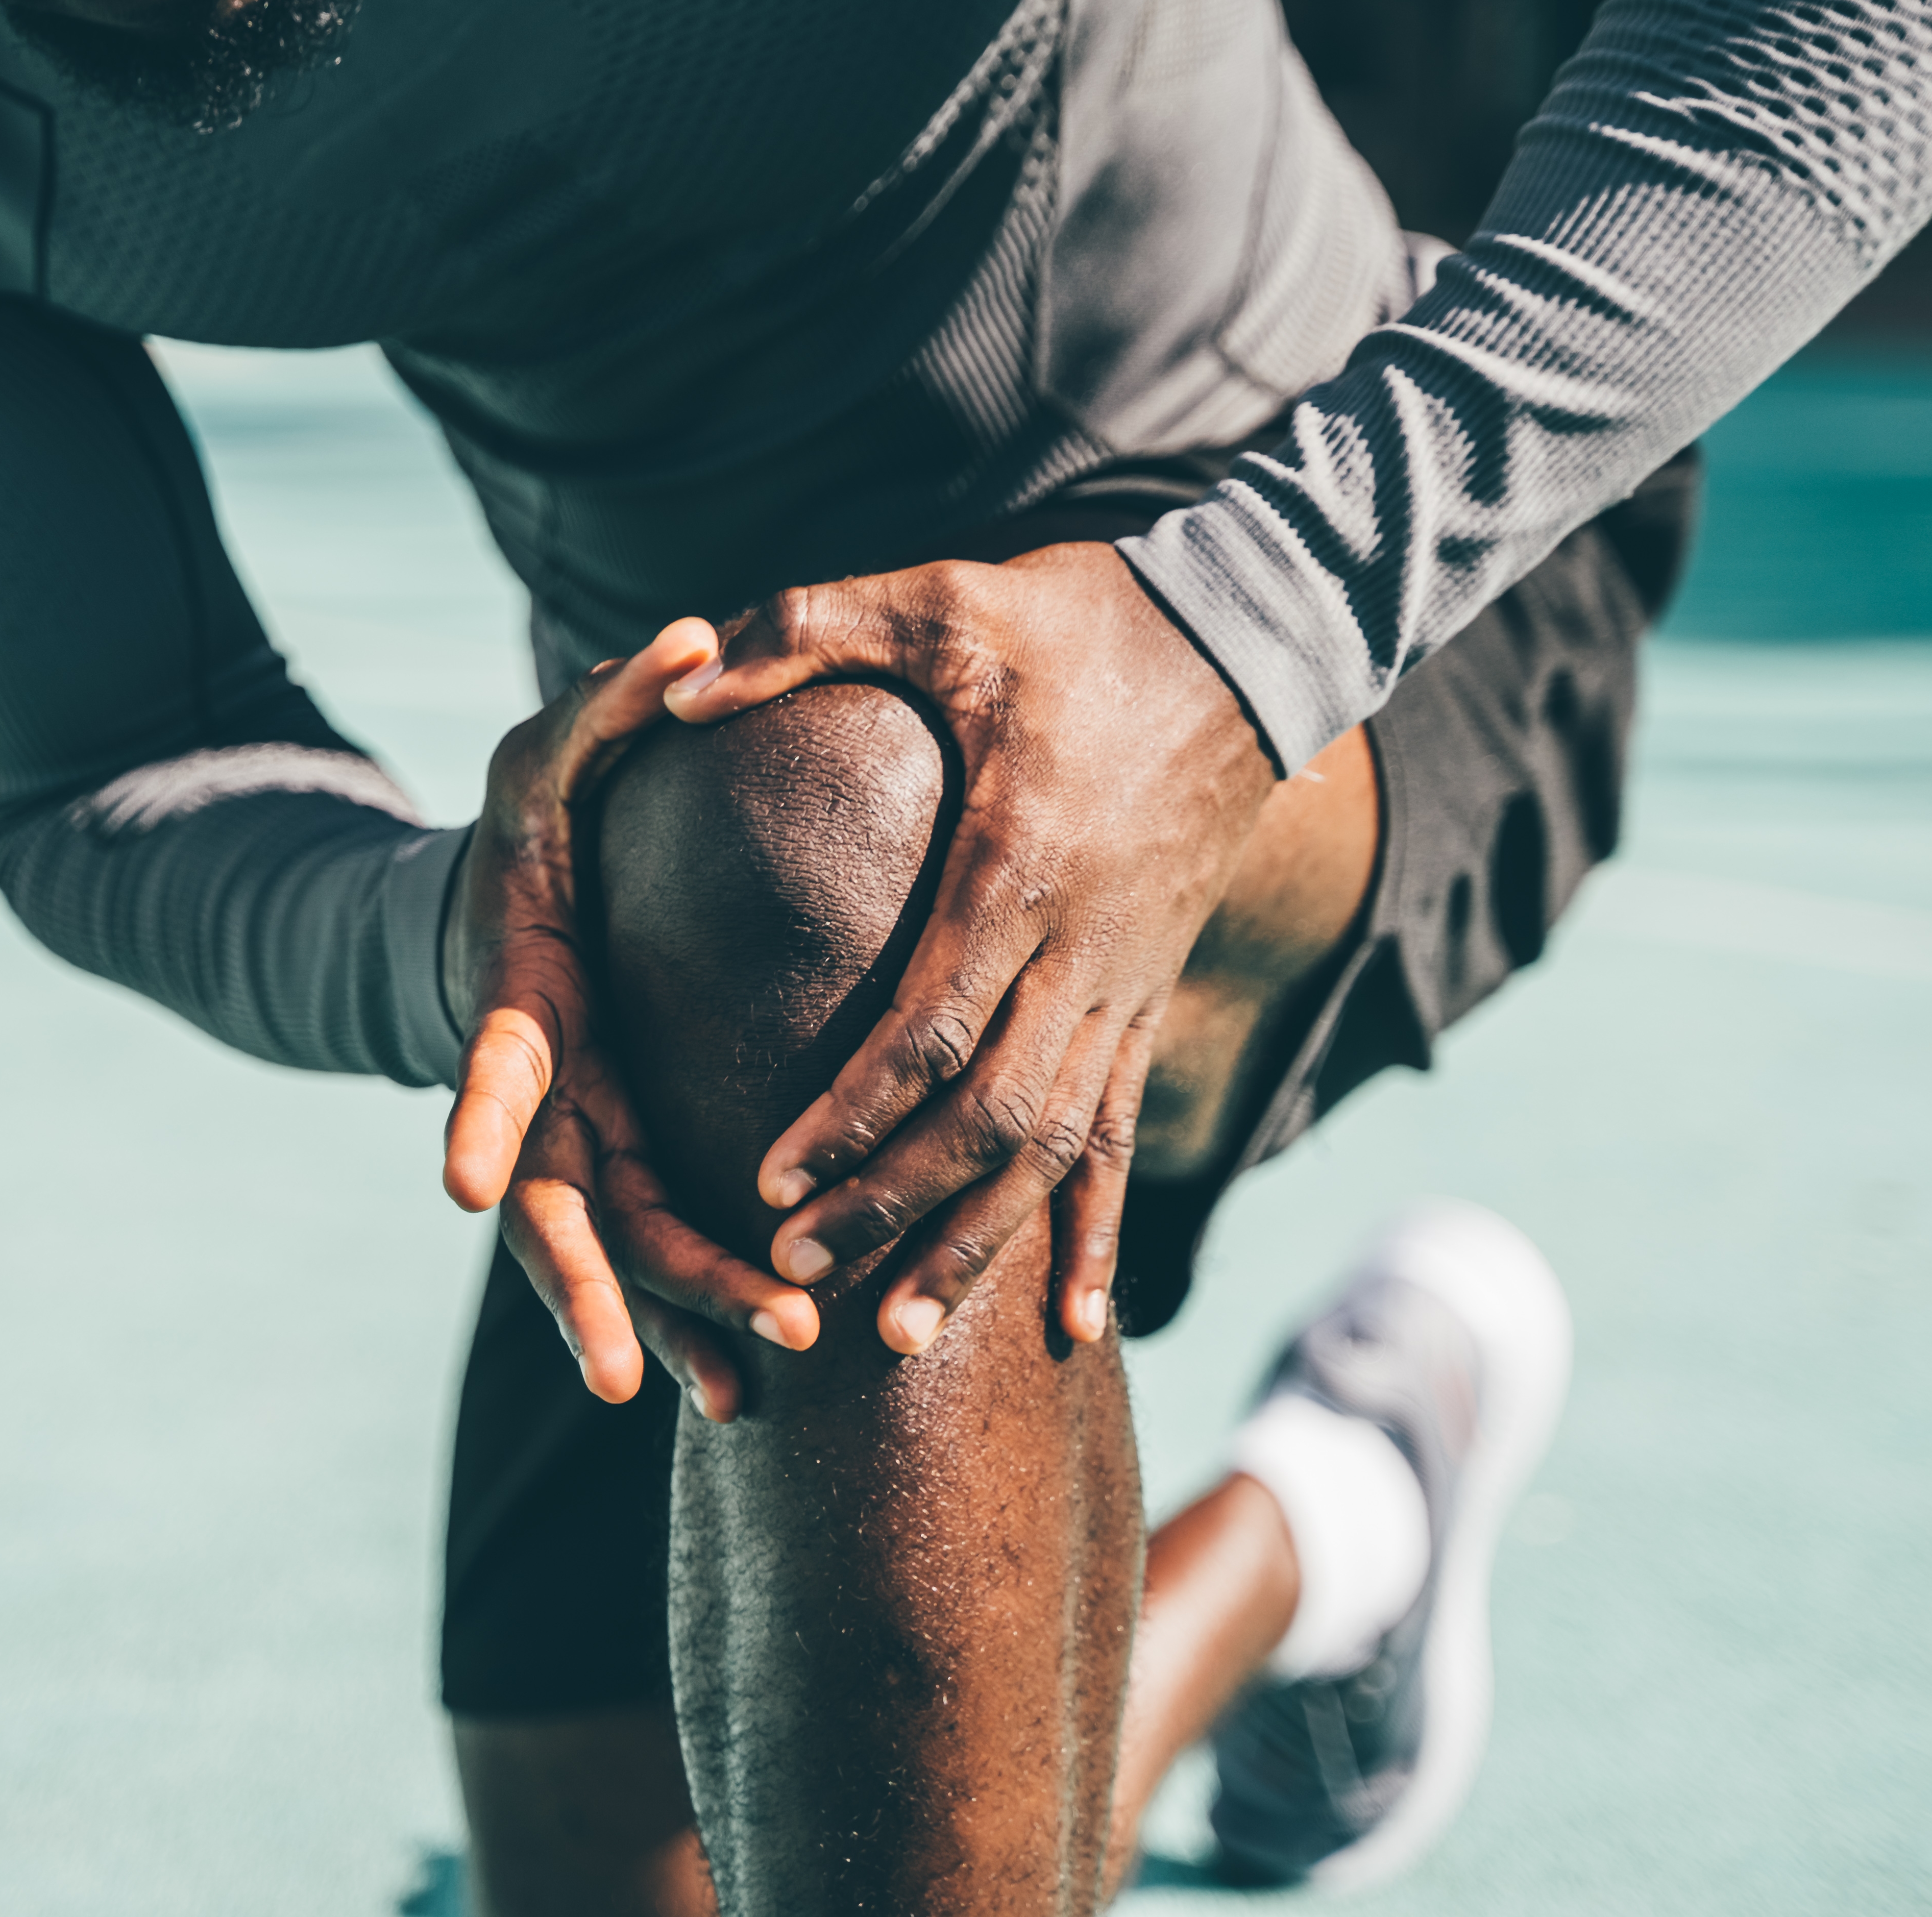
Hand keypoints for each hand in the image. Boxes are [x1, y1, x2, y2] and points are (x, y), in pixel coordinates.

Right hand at [442, 619, 823, 1422]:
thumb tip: (695, 635)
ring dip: (668, 1322)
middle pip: (557, 1205)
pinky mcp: (623, 1159)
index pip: (493, 1063)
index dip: (483, 1118)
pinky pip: (654, 1253)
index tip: (464, 1184)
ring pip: (613, 1253)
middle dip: (600, 1284)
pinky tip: (747, 1383)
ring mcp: (579, 1138)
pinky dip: (690, 1317)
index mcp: (521, 996)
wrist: (522, 902)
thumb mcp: (559, 745)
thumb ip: (614, 699)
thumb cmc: (540, 818)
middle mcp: (542, 1090)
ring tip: (734, 1398)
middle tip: (641, 1363)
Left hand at [664, 543, 1277, 1355]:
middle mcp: (1083, 947)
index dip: (851, 1113)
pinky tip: (1077, 1327)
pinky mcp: (1150, 997)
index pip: (929, 1025)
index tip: (769, 1178)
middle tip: (797, 1274)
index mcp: (1018, 864)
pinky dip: (1099, 1235)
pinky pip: (1124, 1136)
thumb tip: (680, 681)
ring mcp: (1128, 983)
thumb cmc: (1078, 615)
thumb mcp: (940, 599)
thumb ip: (805, 629)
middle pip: (987, 1116)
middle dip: (891, 1204)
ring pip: (1056, 1150)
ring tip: (901, 1332)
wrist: (1252, 635)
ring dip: (979, 1243)